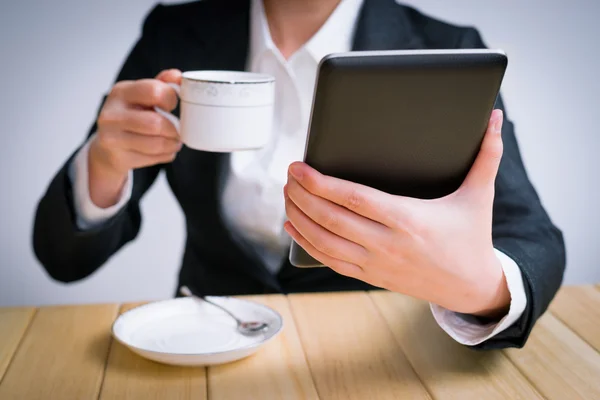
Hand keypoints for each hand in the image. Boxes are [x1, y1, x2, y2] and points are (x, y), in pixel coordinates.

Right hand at [88, 69, 181, 207]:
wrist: (108, 146)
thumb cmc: (130, 116)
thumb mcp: (141, 95)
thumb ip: (160, 84)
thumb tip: (178, 76)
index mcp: (121, 92)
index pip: (154, 91)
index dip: (171, 99)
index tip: (172, 106)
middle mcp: (112, 114)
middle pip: (156, 123)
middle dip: (174, 129)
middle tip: (178, 130)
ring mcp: (112, 137)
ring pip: (156, 144)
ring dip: (173, 144)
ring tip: (175, 141)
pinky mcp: (118, 157)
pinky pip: (154, 158)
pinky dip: (167, 155)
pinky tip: (165, 150)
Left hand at [284, 110, 509, 317]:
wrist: (471, 286)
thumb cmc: (471, 237)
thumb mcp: (479, 196)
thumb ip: (487, 155)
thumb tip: (497, 117)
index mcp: (409, 219)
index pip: (354, 198)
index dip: (321, 182)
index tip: (300, 167)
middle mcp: (387, 243)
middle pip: (331, 218)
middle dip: (302, 196)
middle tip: (288, 176)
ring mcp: (376, 263)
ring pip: (324, 241)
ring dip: (299, 217)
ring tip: (287, 195)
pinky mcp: (370, 276)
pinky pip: (329, 260)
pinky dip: (307, 242)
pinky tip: (293, 226)